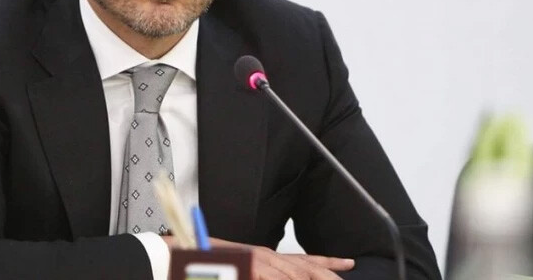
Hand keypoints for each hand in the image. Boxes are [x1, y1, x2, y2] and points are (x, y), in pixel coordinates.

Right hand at [162, 236, 353, 279]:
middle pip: (307, 269)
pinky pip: (275, 275)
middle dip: (328, 276)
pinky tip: (292, 277)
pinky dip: (284, 276)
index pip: (307, 260)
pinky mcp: (251, 267)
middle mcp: (267, 257)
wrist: (183, 255)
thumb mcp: (245, 268)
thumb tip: (284, 274)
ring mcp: (260, 262)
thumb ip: (266, 273)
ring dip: (313, 278)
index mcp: (268, 257)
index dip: (329, 263)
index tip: (349, 264)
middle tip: (346, 277)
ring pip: (295, 274)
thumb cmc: (212, 263)